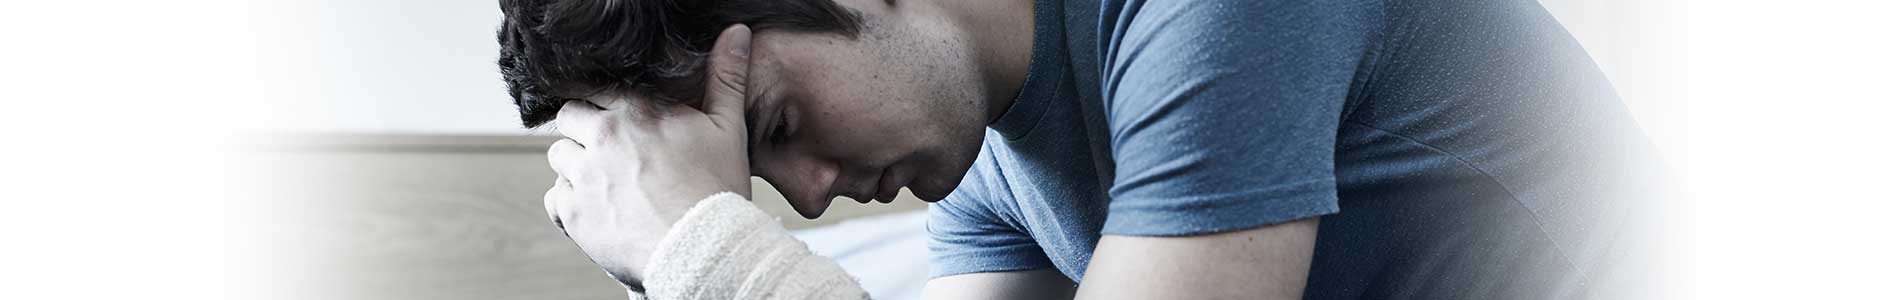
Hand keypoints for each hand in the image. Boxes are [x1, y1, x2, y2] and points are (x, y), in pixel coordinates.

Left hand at [543, 24, 753, 287]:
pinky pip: (553, 199)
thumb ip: (726, 77)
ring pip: (559, 157)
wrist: (703, 248)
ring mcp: (585, 175)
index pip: (596, 90)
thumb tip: (735, 33)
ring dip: (575, 167)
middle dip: (583, 131)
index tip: (611, 119)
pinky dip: (569, 204)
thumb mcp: (728, 127)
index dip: (603, 105)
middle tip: (608, 153)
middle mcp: (602, 136)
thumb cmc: (718, 190)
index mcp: (636, 110)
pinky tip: (596, 210)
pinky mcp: (574, 213)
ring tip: (604, 184)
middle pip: (568, 118)